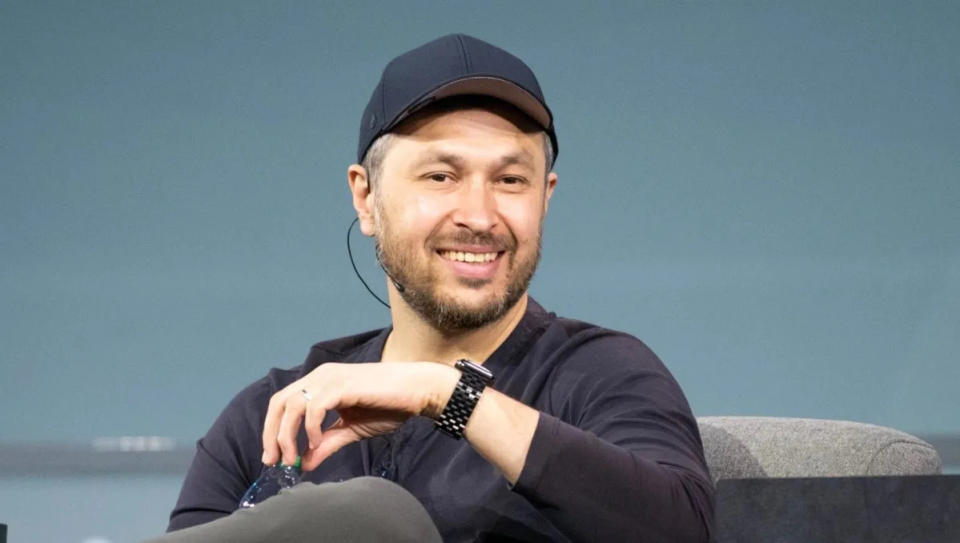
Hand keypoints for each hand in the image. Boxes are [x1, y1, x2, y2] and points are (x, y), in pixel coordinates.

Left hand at [261, 361, 458, 471]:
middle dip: (272, 435)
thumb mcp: (350, 430)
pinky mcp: (342, 385)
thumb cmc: (388, 406)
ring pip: (292, 406)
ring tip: (294, 458)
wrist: (416, 392)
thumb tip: (304, 464)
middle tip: (275, 462)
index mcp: (319, 383)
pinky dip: (310, 428)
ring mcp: (329, 378)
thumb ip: (326, 444)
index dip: (272, 430)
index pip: (282, 404)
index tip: (273, 458)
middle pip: (279, 403)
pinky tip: (316, 443)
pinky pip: (314, 408)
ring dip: (287, 435)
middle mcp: (319, 376)